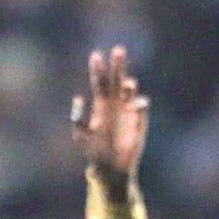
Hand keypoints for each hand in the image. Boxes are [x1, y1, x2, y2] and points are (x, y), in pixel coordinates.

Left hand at [71, 45, 148, 183]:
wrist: (113, 168)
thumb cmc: (95, 153)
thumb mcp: (82, 137)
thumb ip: (78, 121)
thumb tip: (77, 99)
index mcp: (101, 104)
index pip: (100, 81)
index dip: (98, 69)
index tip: (95, 55)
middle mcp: (115, 103)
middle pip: (116, 79)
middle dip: (118, 64)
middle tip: (118, 50)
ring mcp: (128, 110)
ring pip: (130, 90)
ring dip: (128, 85)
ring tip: (127, 84)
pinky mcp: (140, 120)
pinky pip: (141, 106)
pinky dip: (140, 103)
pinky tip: (136, 104)